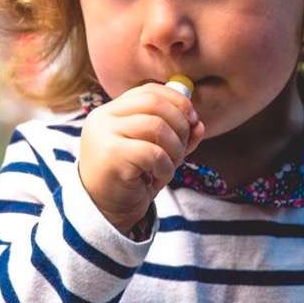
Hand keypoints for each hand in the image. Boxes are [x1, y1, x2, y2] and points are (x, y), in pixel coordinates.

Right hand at [78, 82, 205, 234]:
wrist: (105, 212)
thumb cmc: (131, 179)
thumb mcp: (156, 152)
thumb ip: (176, 135)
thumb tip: (199, 124)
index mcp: (111, 111)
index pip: (149, 91)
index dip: (177, 101)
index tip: (193, 119)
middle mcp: (104, 118)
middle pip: (154, 103)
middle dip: (180, 123)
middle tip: (183, 146)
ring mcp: (104, 135)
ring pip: (156, 126)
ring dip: (175, 147)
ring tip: (171, 164)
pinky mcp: (111, 156)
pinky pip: (153, 153)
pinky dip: (166, 166)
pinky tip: (159, 177)